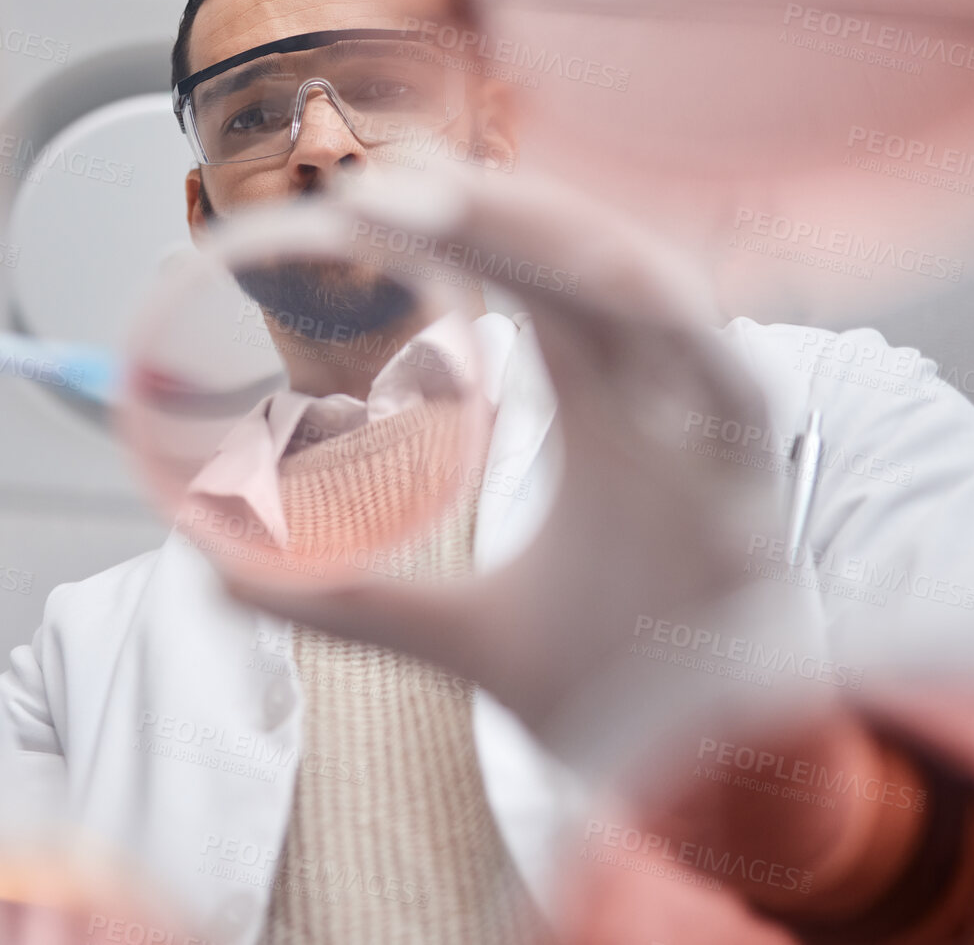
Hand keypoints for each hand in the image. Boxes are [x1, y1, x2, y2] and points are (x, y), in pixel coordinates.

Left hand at [218, 166, 806, 776]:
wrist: (711, 784)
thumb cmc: (615, 687)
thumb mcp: (459, 634)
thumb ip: (349, 602)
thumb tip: (215, 578)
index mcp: (601, 405)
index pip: (533, 283)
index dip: (459, 230)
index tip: (356, 204)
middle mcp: (659, 396)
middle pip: (581, 262)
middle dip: (487, 211)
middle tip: (371, 188)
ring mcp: (711, 429)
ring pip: (645, 293)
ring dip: (552, 240)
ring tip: (441, 207)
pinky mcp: (759, 480)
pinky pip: (726, 380)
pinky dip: (665, 325)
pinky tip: (594, 283)